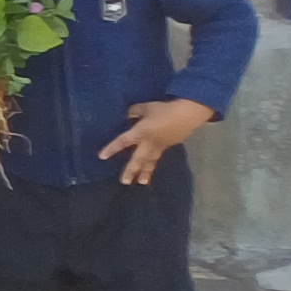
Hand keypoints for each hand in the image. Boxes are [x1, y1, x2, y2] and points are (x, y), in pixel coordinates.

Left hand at [99, 98, 215, 185]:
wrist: (189, 114)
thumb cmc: (166, 109)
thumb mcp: (146, 107)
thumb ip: (135, 112)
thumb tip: (128, 115)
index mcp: (140, 132)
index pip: (123, 142)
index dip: (112, 149)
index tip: (102, 157)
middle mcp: (149, 143)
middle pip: (138, 159)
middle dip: (131, 170)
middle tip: (124, 182)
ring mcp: (160, 145)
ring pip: (150, 161)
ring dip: (146, 172)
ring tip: (141, 183)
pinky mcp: (170, 145)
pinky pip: (159, 156)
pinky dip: (154, 163)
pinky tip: (151, 168)